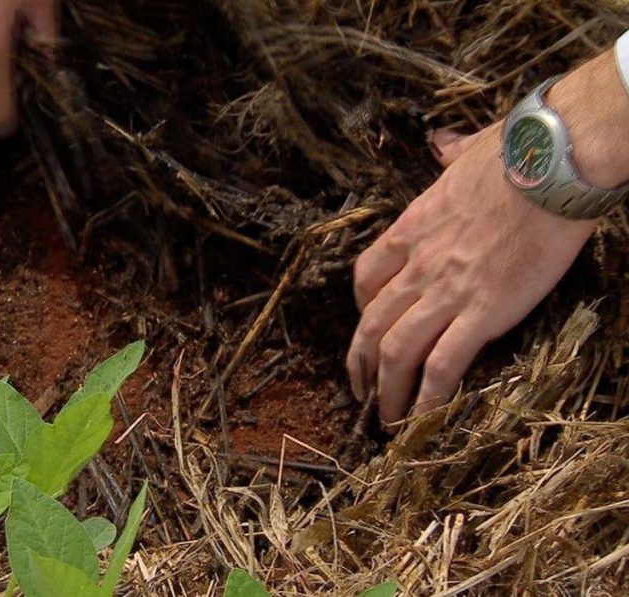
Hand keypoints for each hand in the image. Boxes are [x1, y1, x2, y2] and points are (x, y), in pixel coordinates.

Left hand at [346, 49, 628, 427]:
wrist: (548, 166)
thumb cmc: (515, 153)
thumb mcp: (467, 152)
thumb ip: (450, 156)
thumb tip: (444, 145)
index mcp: (410, 230)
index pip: (365, 278)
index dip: (362, 310)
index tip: (368, 327)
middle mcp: (418, 266)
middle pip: (371, 323)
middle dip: (361, 363)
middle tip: (361, 391)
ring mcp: (446, 291)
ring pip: (396, 351)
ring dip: (387, 391)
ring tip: (388, 420)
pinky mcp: (482, 312)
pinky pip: (442, 365)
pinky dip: (428, 398)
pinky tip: (423, 421)